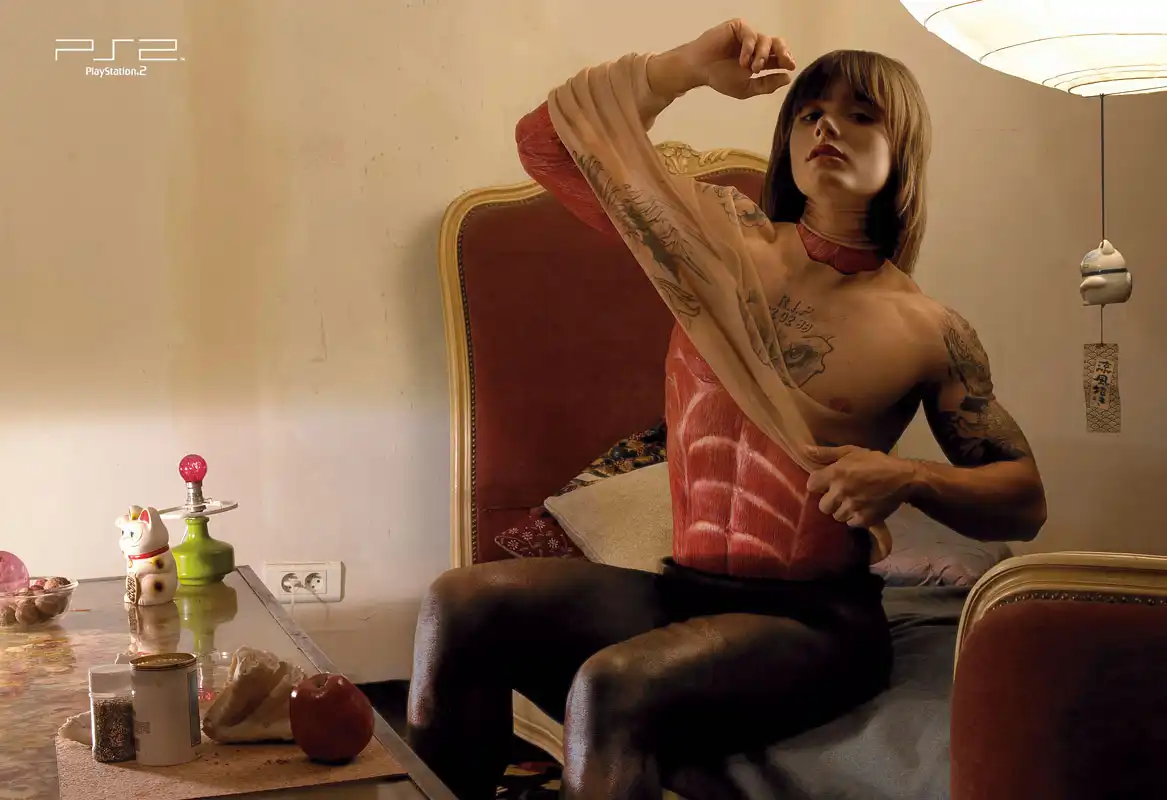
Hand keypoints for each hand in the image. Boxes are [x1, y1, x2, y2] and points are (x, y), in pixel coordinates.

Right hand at [676, 19, 796, 99]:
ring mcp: (747, 36)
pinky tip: (742, 61)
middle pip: (777, 43)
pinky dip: (749, 48)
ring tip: (753, 68)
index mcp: (760, 59)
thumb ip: (766, 84)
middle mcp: (756, 46)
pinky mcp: (738, 27)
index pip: (779, 57)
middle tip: (786, 61)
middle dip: (784, 52)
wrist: (700, 70)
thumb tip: (787, 78)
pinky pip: (751, 35)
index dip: (787, 60)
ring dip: (762, 56)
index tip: (790, 66)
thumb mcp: (746, 88)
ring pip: (765, 40)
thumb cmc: (719, 78)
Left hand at [805, 445, 918, 528]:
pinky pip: (851, 523)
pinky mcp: (865, 519)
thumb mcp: (851, 452)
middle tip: (841, 495)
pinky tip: (863, 508)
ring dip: (843, 510)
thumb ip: (826, 453)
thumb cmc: (876, 462)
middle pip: (823, 506)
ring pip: (837, 516)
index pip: (811, 486)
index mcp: (836, 473)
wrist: (903, 478)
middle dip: (830, 501)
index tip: (826, 483)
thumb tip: (804, 450)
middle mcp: (841, 492)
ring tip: (853, 501)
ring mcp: (853, 507)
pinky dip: (855, 518)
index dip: (818, 485)